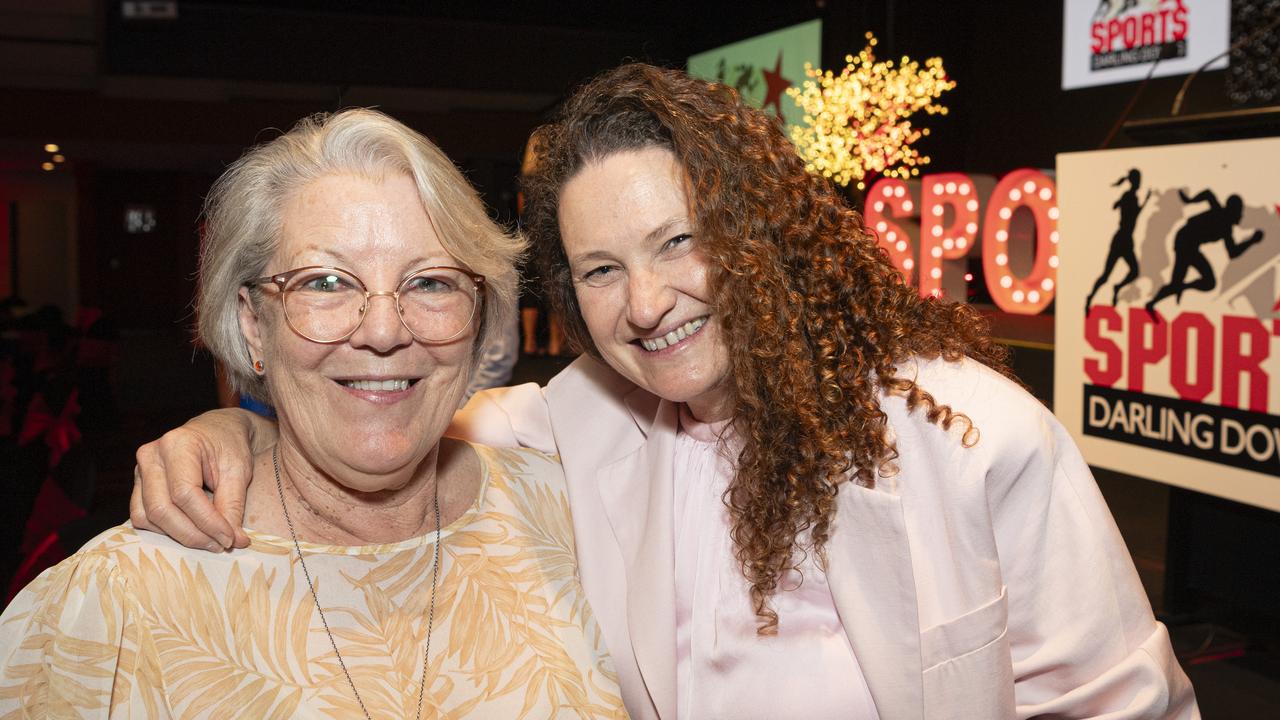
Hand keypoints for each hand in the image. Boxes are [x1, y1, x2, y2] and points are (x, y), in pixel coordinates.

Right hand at [130, 408, 273, 550]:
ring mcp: (140, 470)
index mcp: (177, 444)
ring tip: (211, 539)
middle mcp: (151, 456)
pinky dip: (166, 530)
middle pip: (162, 509)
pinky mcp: (138, 485)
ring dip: (179, 536)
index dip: (208, 522)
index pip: (185, 494)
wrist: (217, 431)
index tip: (230, 539)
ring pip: (147, 518)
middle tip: (221, 545)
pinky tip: (193, 530)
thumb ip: (234, 505)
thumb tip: (234, 541)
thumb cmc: (230, 446)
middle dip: (193, 534)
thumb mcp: (239, 470)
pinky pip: (142, 517)